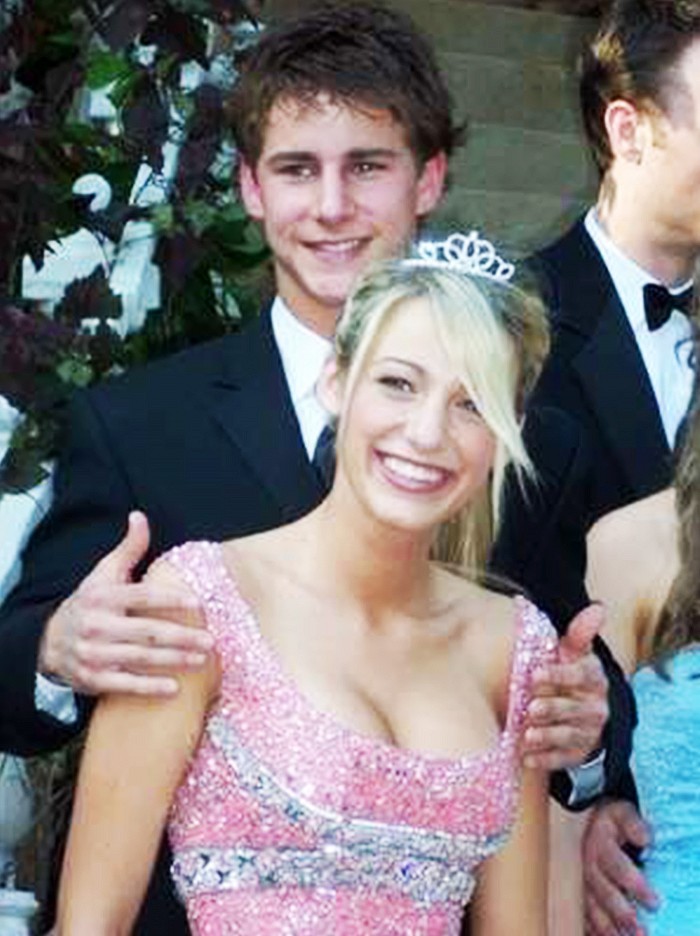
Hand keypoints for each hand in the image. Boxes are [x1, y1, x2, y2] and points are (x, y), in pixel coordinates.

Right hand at [38, 512, 211, 696]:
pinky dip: (149, 688)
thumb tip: (139, 516)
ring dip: (173, 661)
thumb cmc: (88, 603)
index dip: (170, 599)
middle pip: (147, 632)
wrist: (48, 641)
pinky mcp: (92, 678)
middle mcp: (97, 625)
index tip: (197, 603)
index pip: (142, 596)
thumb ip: (128, 548)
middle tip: (209, 640)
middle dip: (181, 637)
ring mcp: (94, 654)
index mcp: (103, 597)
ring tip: (201, 660)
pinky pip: (124, 684)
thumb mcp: (103, 573)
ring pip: (140, 658)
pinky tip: (173, 687)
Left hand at [523, 604, 608, 769]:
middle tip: (531, 708)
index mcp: (595, 678)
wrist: (584, 710)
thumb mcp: (574, 652)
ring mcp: (590, 733)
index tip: (534, 675)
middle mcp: (597, 707)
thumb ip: (581, 634)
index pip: (583, 675)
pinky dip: (546, 759)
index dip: (560, 675)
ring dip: (548, 737)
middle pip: (576, 710)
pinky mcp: (579, 754)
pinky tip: (527, 757)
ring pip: (571, 736)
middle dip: (553, 709)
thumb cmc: (570, 673)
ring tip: (527, 735)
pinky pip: (564, 759)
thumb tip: (598, 607)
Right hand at [583, 799, 656, 934]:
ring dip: (605, 925)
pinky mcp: (577, 888)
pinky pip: (581, 910)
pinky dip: (589, 926)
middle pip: (603, 891)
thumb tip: (646, 837)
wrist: (582, 817)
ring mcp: (580, 878)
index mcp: (599, 843)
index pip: (618, 867)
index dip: (636, 885)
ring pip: (590, 905)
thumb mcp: (621, 812)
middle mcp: (587, 863)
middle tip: (639, 930)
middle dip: (620, 913)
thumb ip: (633, 823)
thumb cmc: (607, 818)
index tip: (654, 902)